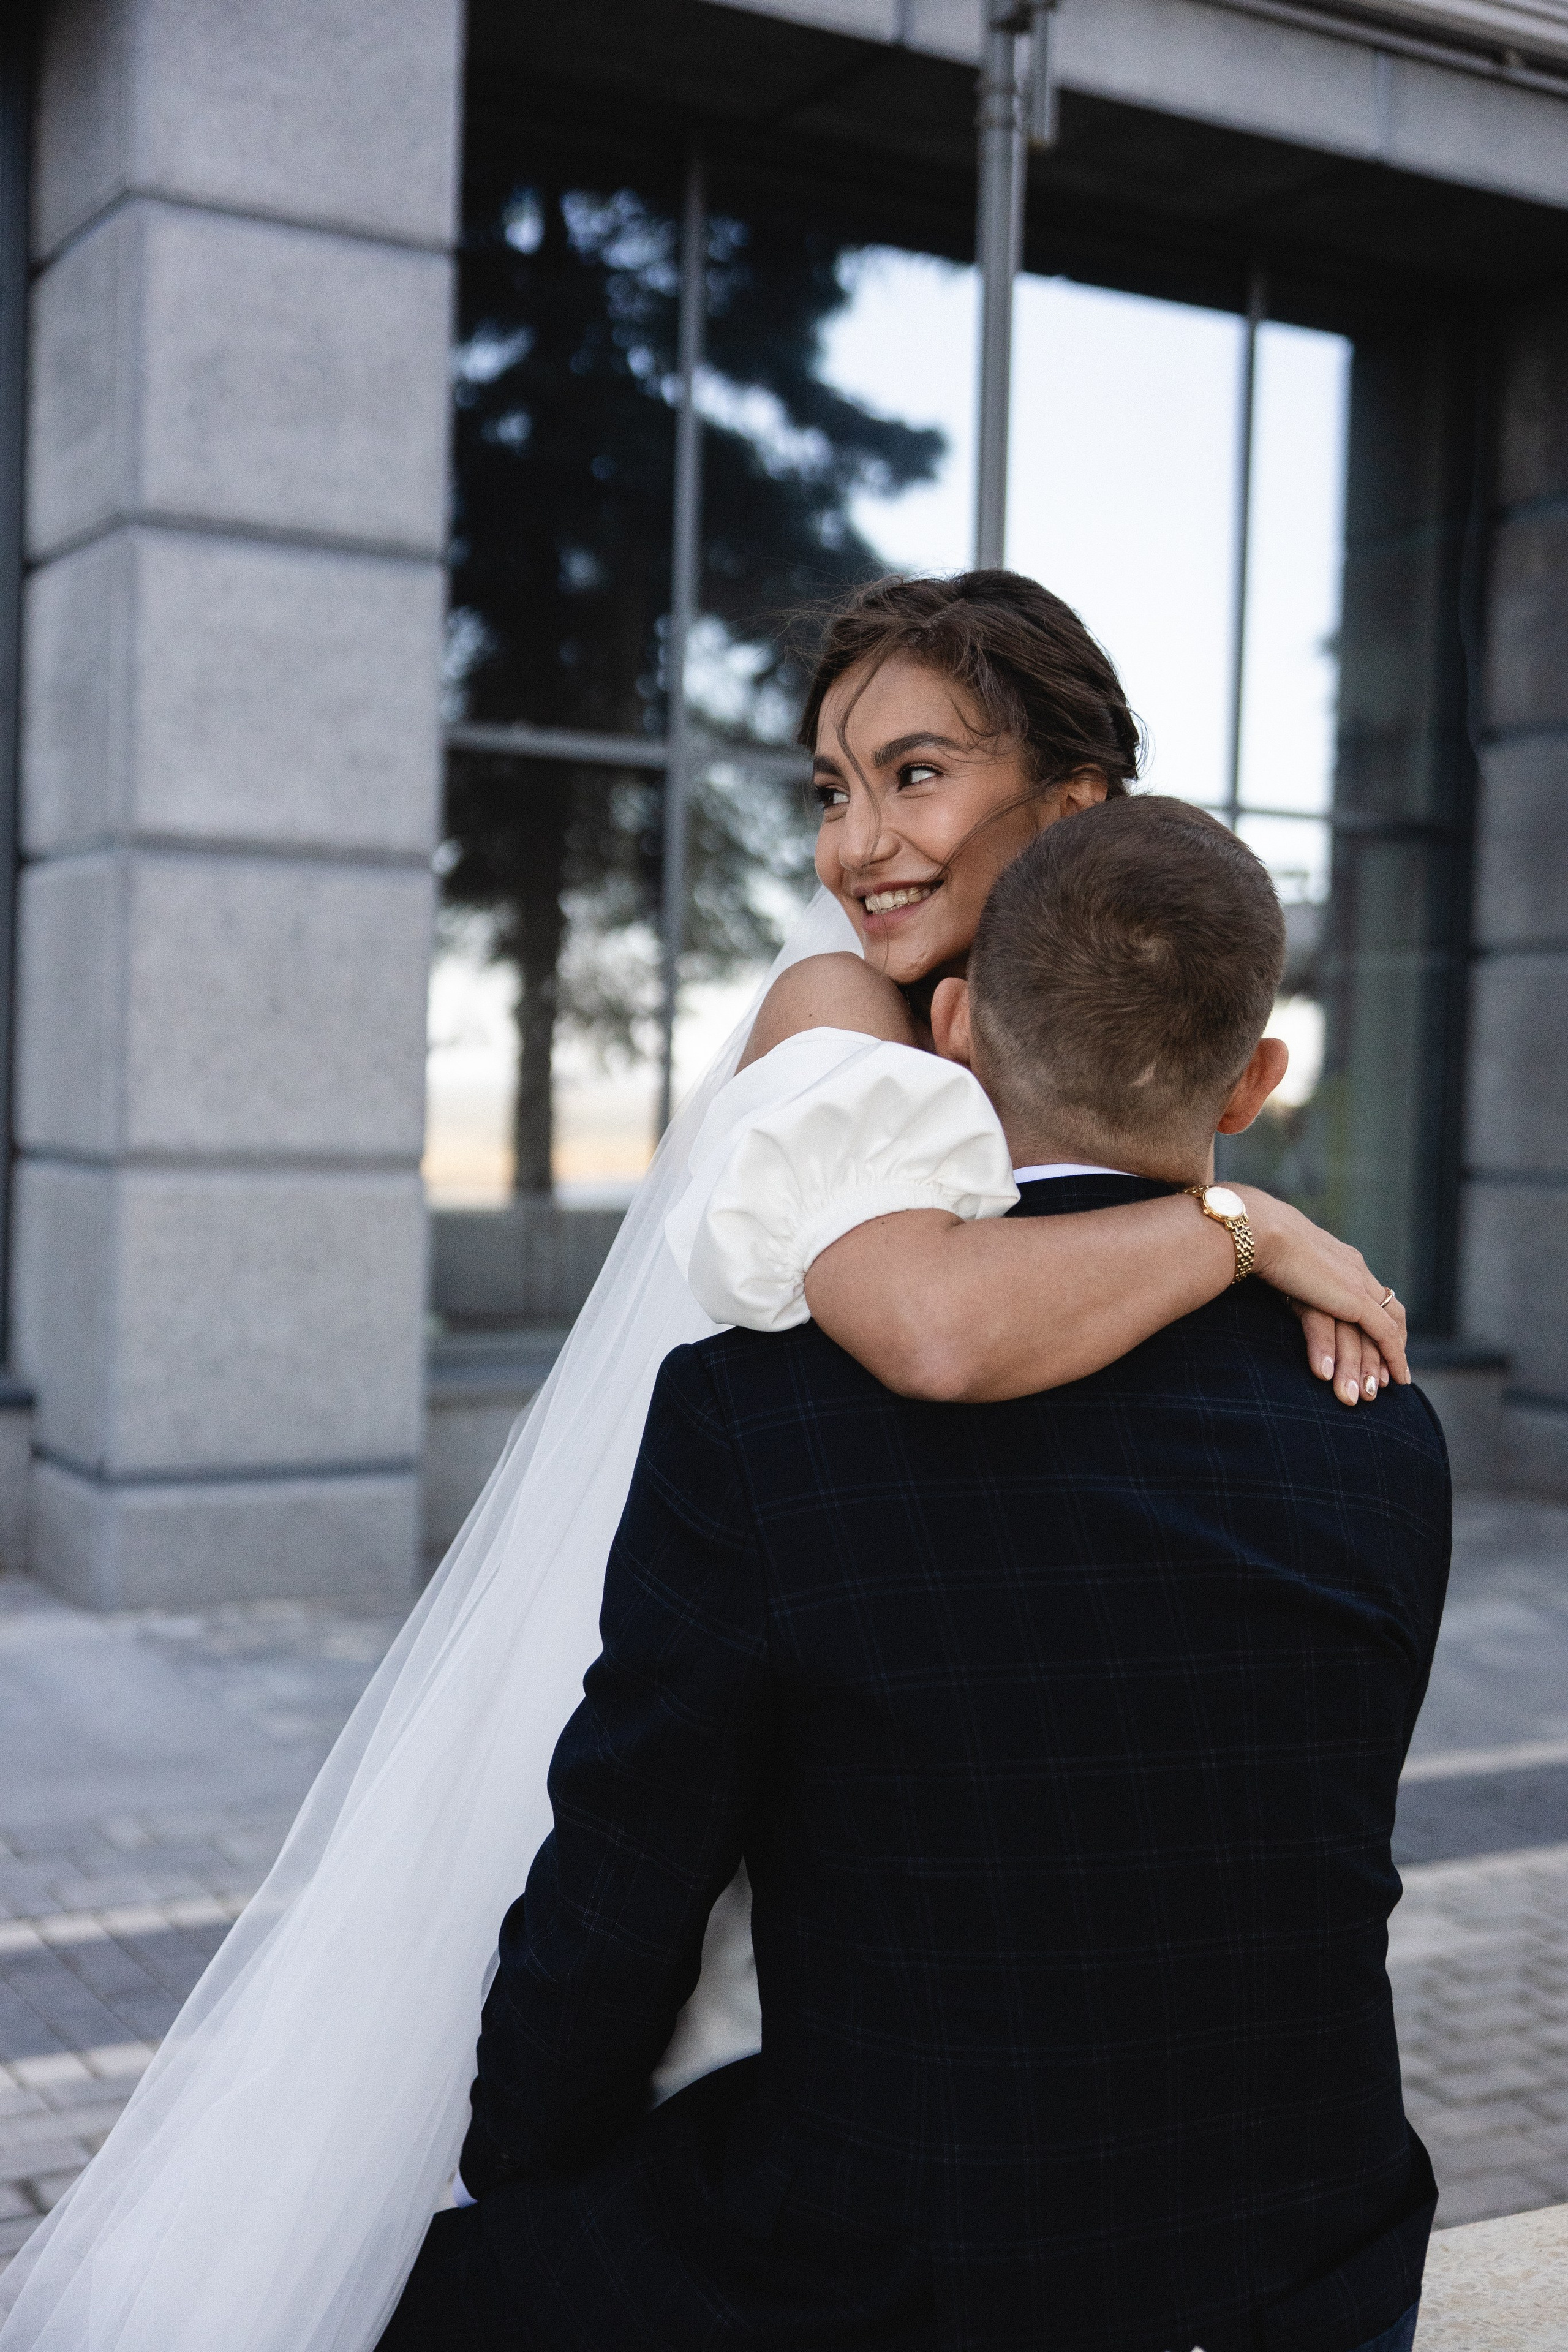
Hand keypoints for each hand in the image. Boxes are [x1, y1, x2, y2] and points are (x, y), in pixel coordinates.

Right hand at [1233, 1189, 1408, 1406]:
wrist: (1255, 1230)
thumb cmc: (1249, 1241)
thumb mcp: (1273, 1263)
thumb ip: (1283, 1278)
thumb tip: (1264, 1282)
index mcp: (1337, 1258)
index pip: (1369, 1295)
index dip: (1375, 1326)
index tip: (1374, 1353)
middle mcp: (1354, 1268)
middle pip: (1381, 1317)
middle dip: (1381, 1355)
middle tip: (1380, 1385)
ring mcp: (1357, 1282)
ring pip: (1378, 1333)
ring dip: (1370, 1367)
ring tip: (1363, 1397)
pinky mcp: (1354, 1298)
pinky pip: (1381, 1333)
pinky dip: (1390, 1358)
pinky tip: (1389, 1382)